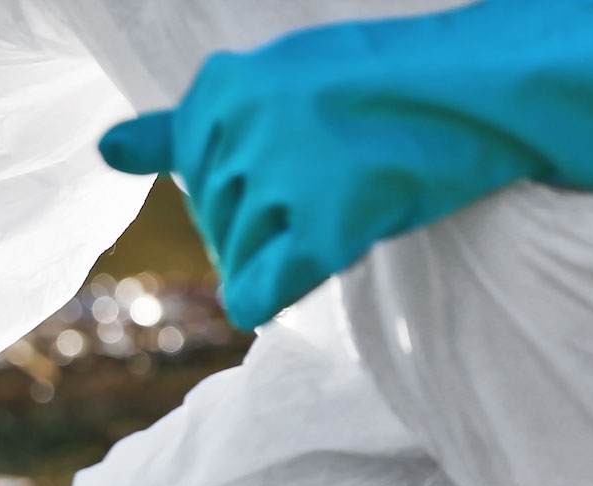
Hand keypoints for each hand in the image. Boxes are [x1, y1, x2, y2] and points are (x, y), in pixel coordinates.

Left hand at [99, 0, 592, 327]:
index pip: (193, 177)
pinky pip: (258, 294)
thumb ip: (187, 124)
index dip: (251, 182)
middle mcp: (241, 127)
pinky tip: (315, 264)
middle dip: (265, 222)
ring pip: (233, 261)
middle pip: (214, 224)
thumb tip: (102, 149)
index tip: (310, 151)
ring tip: (348, 200)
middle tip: (338, 178)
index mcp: (222, 88)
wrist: (491, 84)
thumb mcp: (275, 84)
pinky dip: (273, 295)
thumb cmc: (381, 86)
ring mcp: (283, 175)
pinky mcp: (325, 223)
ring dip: (281, 253)